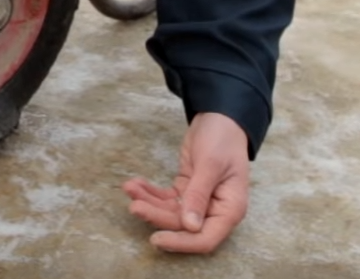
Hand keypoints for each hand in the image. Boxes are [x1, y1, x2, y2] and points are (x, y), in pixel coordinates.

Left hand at [122, 112, 250, 253]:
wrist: (219, 117)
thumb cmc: (222, 139)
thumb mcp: (210, 165)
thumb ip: (199, 195)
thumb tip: (190, 226)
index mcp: (229, 209)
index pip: (205, 238)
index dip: (181, 242)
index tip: (156, 239)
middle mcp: (215, 210)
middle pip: (182, 224)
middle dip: (156, 216)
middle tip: (134, 206)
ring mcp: (199, 201)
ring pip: (169, 211)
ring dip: (148, 202)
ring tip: (130, 188)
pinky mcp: (186, 189)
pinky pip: (165, 198)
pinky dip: (150, 192)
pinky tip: (134, 183)